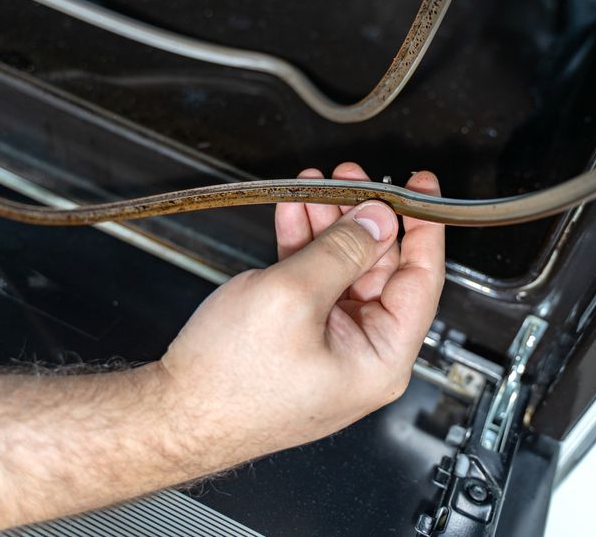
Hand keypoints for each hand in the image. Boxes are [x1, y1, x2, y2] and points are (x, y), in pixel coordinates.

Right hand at [158, 163, 444, 467]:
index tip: (421, 188)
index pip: (422, 280)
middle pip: (380, 269)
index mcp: (381, 359)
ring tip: (316, 187)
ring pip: (343, 270)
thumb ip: (343, 250)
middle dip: (362, 217)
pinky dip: (304, 246)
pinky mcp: (299, 338)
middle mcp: (363, 355)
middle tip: (351, 179)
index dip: (423, 227)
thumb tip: (378, 219)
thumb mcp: (293, 296)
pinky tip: (294, 214)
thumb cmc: (229, 382)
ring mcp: (330, 346)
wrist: (172, 416)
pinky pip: (313, 282)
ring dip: (329, 225)